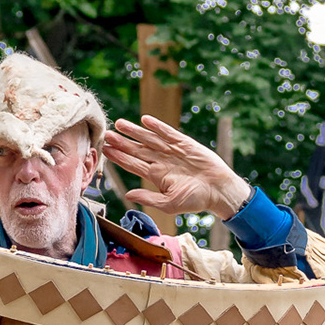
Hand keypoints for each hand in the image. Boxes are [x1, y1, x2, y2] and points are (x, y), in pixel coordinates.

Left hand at [104, 116, 252, 217]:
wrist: (218, 191)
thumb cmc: (195, 200)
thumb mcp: (169, 204)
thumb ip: (148, 199)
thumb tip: (127, 194)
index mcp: (156, 176)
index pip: (132, 164)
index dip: (119, 157)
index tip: (106, 151)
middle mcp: (161, 161)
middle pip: (137, 150)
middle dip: (122, 142)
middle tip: (107, 135)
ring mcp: (172, 151)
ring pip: (149, 139)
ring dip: (135, 131)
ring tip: (120, 124)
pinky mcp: (184, 143)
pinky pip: (168, 133)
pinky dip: (157, 126)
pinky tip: (145, 120)